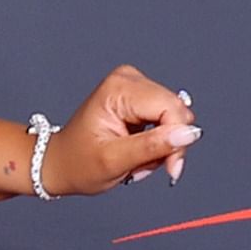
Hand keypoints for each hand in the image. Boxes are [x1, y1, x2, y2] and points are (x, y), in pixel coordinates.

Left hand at [45, 64, 202, 195]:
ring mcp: (135, 87)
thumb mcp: (114, 161)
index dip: (177, 140)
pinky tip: (139, 152)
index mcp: (119, 89)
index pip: (171, 108)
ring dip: (162, 147)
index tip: (171, 168)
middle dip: (168, 145)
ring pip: (175, 119)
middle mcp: (129, 80)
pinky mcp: (142, 98)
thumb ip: (153, 147)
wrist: (62, 162)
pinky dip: (158, 143)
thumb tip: (188, 134)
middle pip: (176, 112)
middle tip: (145, 165)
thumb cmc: (79, 162)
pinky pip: (168, 121)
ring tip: (137, 160)